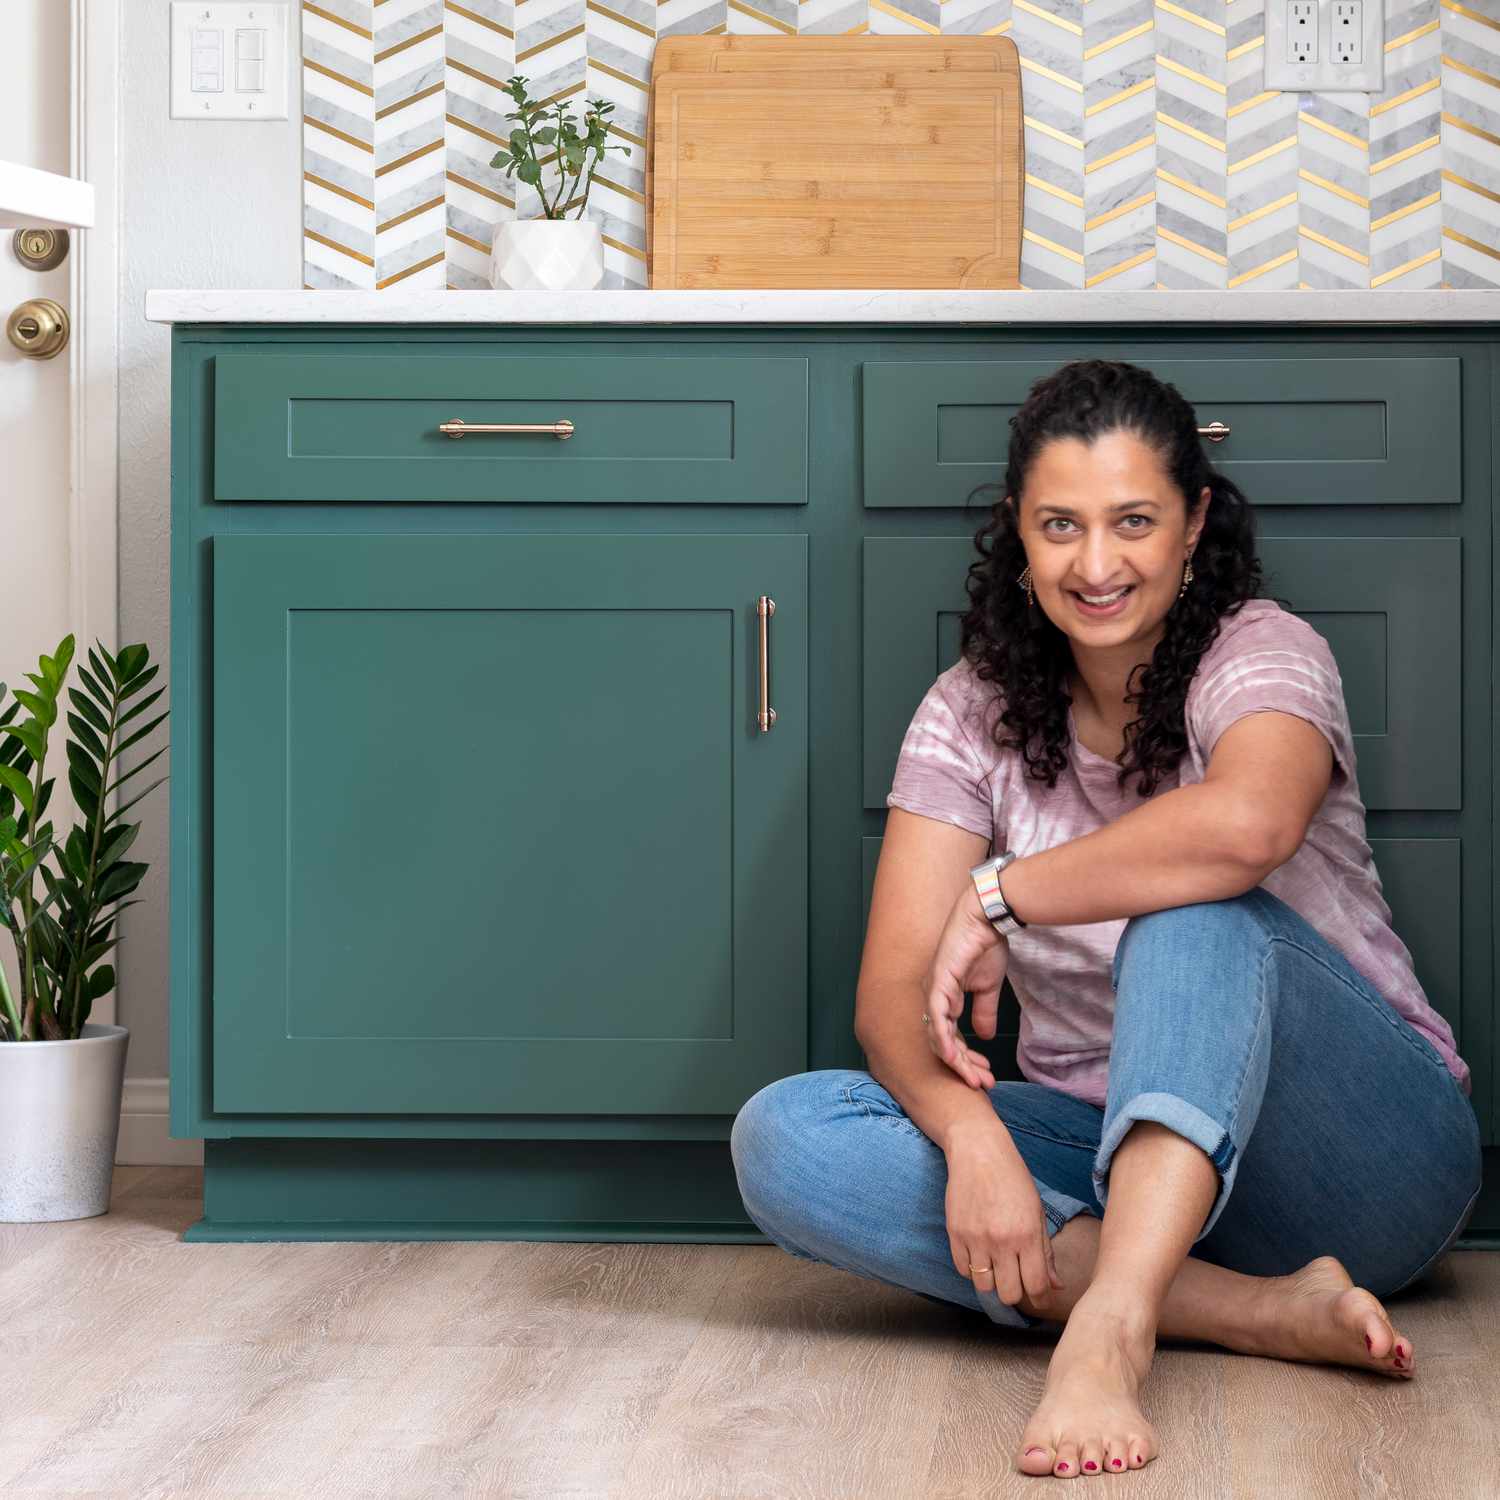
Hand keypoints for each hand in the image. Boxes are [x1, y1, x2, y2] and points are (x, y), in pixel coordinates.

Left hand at [922, 882, 1008, 1089]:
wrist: (987, 917)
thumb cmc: (985, 945)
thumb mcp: (987, 987)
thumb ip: (983, 1011)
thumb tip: (984, 1036)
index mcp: (944, 998)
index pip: (949, 1037)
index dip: (966, 1059)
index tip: (984, 1076)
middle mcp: (933, 997)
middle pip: (942, 1042)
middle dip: (963, 1067)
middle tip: (982, 1085)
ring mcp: (933, 990)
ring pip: (938, 1036)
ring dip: (957, 1060)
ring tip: (973, 1078)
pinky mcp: (939, 982)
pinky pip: (937, 1018)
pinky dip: (944, 1040)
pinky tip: (954, 1058)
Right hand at [945, 1128, 1065, 1315]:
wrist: (978, 1151)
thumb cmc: (1013, 1178)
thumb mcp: (1037, 1212)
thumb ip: (1046, 1251)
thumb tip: (1056, 1286)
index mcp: (1027, 1235)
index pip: (1037, 1285)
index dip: (1041, 1299)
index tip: (1041, 1299)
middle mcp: (1002, 1241)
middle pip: (1010, 1294)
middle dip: (1016, 1293)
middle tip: (1017, 1280)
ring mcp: (976, 1238)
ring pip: (984, 1286)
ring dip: (992, 1282)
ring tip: (996, 1267)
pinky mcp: (955, 1233)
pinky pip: (963, 1270)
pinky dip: (972, 1269)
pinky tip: (980, 1254)